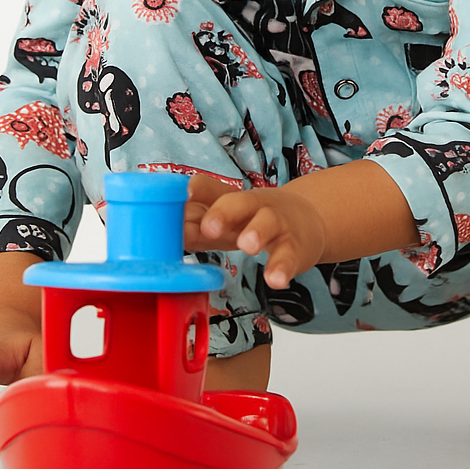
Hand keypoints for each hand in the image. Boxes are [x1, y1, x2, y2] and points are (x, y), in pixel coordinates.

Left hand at [184, 171, 326, 289]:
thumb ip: (199, 228)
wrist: (306, 222)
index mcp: (232, 201)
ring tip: (246, 246)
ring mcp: (277, 226)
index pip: (213, 190)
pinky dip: (281, 268)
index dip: (198, 190)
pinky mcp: (295, 249)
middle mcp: (254, 207)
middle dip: (223, 213)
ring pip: (268, 223)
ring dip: (256, 233)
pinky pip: (289, 257)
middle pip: (239, 202)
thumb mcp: (229, 221)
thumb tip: (162, 237)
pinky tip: (274, 279)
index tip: (183, 193)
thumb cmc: (255, 222)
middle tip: (209, 227)